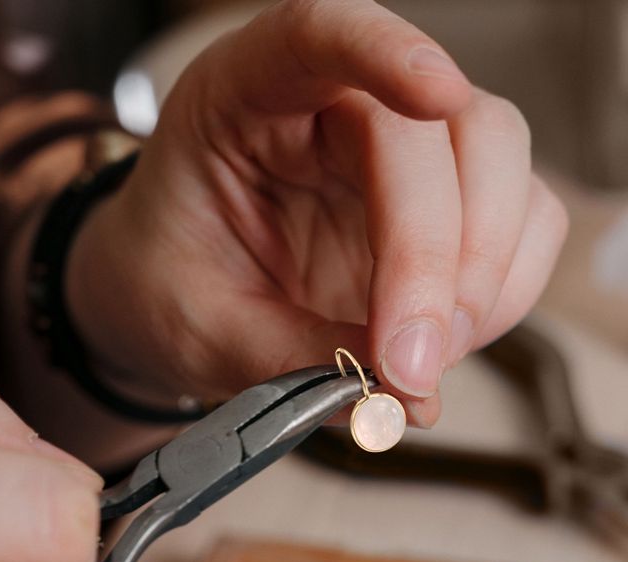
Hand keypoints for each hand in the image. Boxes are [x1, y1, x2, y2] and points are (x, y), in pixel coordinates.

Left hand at [68, 0, 566, 425]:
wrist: (169, 297)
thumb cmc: (170, 286)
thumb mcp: (200, 328)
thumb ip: (287, 356)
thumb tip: (395, 399)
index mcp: (244, 99)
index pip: (316, 35)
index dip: (383, 50)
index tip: (433, 92)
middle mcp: (336, 108)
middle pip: (439, 133)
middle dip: (435, 259)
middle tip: (406, 365)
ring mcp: (402, 152)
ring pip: (498, 164)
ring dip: (481, 278)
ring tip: (420, 365)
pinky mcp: (442, 205)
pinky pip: (517, 224)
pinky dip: (498, 295)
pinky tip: (445, 344)